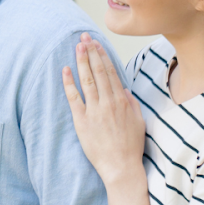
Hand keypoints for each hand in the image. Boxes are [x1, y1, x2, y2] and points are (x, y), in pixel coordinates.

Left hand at [63, 33, 146, 185]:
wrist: (121, 166)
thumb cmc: (130, 147)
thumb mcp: (138, 122)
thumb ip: (131, 104)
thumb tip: (124, 91)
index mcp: (122, 101)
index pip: (111, 72)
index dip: (102, 56)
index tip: (96, 43)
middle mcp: (109, 102)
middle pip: (98, 72)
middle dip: (91, 52)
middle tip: (84, 37)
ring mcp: (95, 111)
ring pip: (87, 80)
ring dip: (81, 61)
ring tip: (77, 46)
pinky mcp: (82, 121)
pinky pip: (74, 98)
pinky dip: (69, 83)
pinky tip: (65, 70)